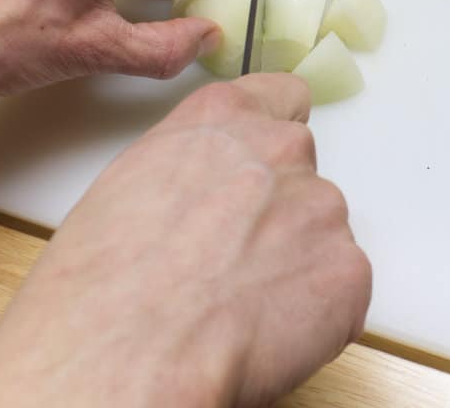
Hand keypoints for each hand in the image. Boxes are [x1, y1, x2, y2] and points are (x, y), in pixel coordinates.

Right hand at [0, 74, 371, 407]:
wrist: (123, 353)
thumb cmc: (100, 284)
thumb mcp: (130, 185)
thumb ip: (193, 167)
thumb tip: (210, 196)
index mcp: (223, 118)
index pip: (284, 97)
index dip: (275, 138)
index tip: (268, 168)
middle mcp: (282, 149)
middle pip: (304, 177)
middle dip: (282, 216)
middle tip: (234, 266)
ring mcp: (323, 208)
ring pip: (323, 237)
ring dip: (297, 268)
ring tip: (238, 310)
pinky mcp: (349, 271)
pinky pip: (343, 292)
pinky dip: (317, 318)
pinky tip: (263, 338)